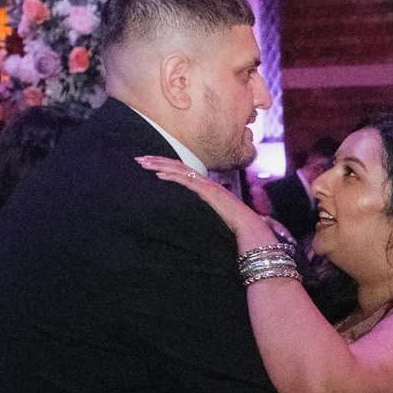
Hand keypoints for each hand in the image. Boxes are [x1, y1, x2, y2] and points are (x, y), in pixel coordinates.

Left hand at [136, 156, 271, 242]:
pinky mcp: (209, 193)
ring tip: (143, 163)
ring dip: (160, 165)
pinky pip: (187, 181)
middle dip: (158, 161)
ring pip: (180, 170)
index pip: (183, 172)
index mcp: (208, 188)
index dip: (166, 166)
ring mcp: (208, 186)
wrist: (253, 233)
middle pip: (178, 167)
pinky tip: (158, 175)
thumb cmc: (237, 230)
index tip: (149, 166)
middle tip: (139, 159)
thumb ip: (205, 213)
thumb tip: (192, 217)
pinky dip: (171, 176)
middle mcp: (207, 183)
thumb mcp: (216, 218)